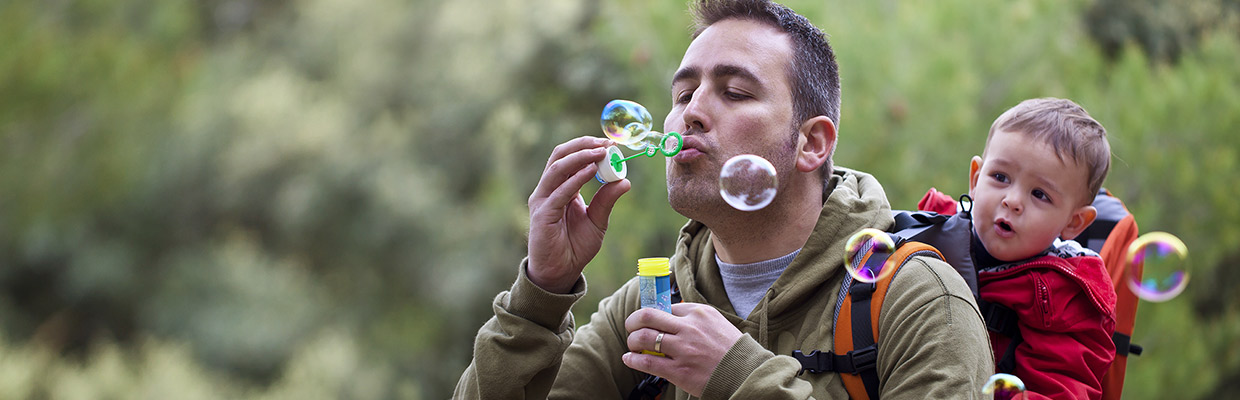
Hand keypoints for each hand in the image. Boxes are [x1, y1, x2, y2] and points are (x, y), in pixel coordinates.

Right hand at [526, 136, 630, 293]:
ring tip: (601, 151)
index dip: (589, 146)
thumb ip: (607, 200)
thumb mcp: (598, 220)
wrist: (560, 273)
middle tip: (606, 142)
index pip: (571, 158)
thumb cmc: (575, 247)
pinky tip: (591, 171)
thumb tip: (626, 181)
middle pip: (560, 155)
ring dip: (580, 157)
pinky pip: (559, 191)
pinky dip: (576, 179)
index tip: (612, 143)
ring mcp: (543, 200)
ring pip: (557, 168)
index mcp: (561, 188)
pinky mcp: (543, 214)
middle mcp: (549, 190)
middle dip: (583, 144)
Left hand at [622, 303, 743, 396]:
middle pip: (647, 316)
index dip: (653, 315)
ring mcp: (683, 349)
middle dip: (633, 321)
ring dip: (632, 341)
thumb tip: (670, 314)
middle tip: (631, 328)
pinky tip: (630, 359)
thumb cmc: (732, 350)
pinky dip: (633, 359)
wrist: (745, 374)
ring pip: (643, 337)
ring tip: (632, 345)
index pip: (665, 307)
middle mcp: (689, 328)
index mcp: (699, 313)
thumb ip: (695, 318)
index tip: (648, 321)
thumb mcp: (717, 323)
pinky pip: (647, 361)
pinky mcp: (679, 371)